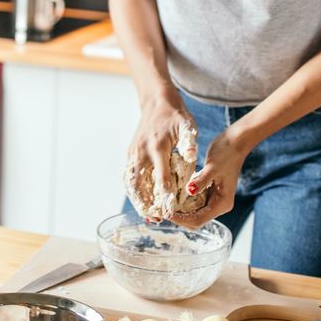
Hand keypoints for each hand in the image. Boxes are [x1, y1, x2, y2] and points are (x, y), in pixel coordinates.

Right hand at [127, 95, 192, 221]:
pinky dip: (133, 190)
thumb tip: (191, 157)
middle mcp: (142, 151)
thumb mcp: (187, 126)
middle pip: (140, 183)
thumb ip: (189, 143)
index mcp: (157, 147)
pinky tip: (140, 201)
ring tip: (147, 215)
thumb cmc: (176, 116)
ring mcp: (134, 152)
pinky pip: (129, 175)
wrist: (156, 101)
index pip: (161, 177)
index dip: (165, 196)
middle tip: (154, 219)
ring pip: (131, 181)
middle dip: (146, 203)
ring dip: (137, 199)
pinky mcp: (131, 153)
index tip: (169, 211)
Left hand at [170, 131, 247, 229]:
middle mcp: (219, 205)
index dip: (181, 219)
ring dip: (180, 210)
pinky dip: (183, 201)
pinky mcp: (209, 191)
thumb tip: (189, 191)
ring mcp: (214, 199)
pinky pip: (194, 202)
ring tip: (165, 203)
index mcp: (222, 203)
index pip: (199, 220)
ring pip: (194, 212)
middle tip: (163, 209)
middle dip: (179, 217)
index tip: (166, 212)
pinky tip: (172, 195)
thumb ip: (201, 180)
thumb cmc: (226, 153)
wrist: (235, 142)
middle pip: (196, 220)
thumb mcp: (212, 167)